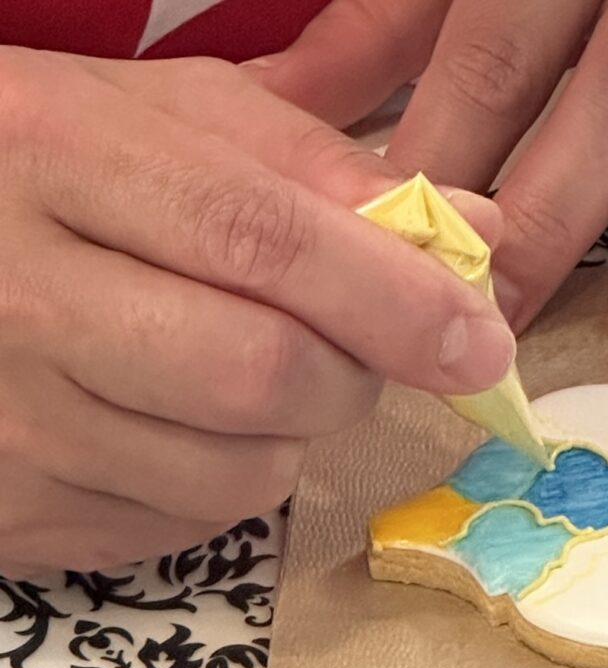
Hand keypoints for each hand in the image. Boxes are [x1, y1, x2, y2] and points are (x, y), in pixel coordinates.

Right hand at [0, 49, 512, 576]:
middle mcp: (15, 292)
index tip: (478, 340)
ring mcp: (6, 419)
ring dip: (291, 432)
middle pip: (257, 374)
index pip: (262, 240)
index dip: (394, 299)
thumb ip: (317, 166)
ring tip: (244, 366)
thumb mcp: (166, 119)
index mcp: (57, 154)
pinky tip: (181, 417)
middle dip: (355, 374)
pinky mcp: (14, 511)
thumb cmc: (47, 172)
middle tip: (358, 349)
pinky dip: (224, 479)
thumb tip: (473, 230)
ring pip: (234, 474)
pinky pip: (184, 525)